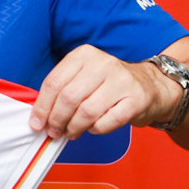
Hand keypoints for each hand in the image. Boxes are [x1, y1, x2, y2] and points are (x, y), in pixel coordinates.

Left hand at [29, 44, 179, 139]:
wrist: (152, 85)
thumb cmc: (109, 84)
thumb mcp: (84, 76)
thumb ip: (63, 90)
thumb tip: (40, 116)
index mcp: (84, 55)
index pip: (54, 82)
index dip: (42, 106)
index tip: (36, 123)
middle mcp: (103, 63)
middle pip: (68, 98)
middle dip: (56, 120)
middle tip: (54, 131)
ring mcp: (122, 80)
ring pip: (87, 111)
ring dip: (74, 127)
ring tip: (71, 133)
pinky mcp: (137, 99)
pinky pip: (108, 121)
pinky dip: (96, 130)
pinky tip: (93, 128)